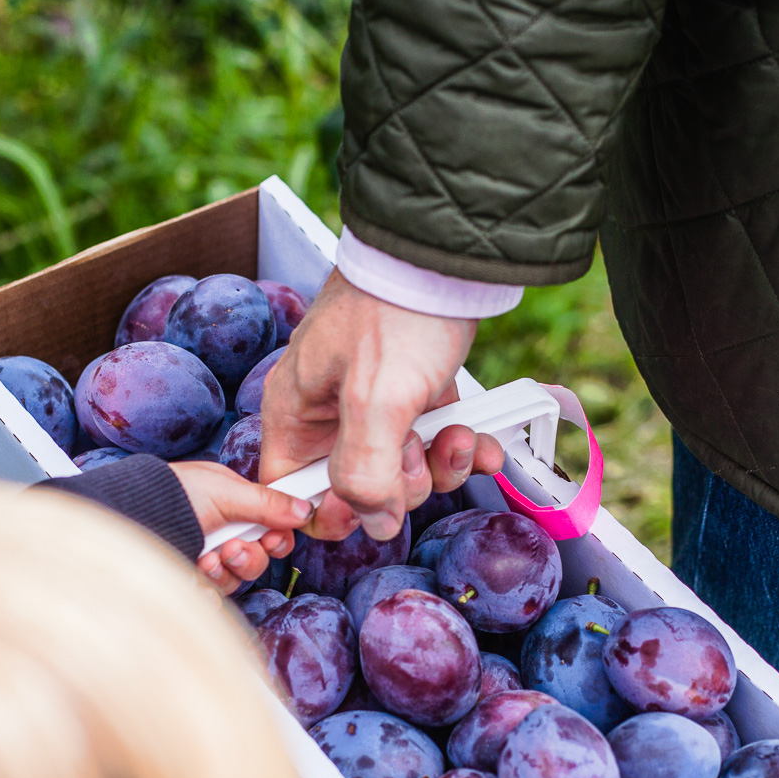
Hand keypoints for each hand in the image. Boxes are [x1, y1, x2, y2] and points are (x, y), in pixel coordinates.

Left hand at [169, 460, 312, 596]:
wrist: (130, 517)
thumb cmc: (170, 494)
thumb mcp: (224, 490)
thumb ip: (268, 502)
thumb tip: (306, 510)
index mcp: (233, 506)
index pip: (271, 529)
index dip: (276, 539)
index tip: (272, 540)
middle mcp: (222, 533)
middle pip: (257, 559)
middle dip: (247, 557)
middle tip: (230, 549)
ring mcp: (205, 558)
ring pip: (236, 580)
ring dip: (223, 572)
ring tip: (204, 559)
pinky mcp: (189, 579)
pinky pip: (211, 596)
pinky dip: (205, 590)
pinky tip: (193, 576)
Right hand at [259, 269, 503, 540]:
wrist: (447, 254)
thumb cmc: (397, 311)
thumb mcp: (376, 400)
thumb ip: (366, 472)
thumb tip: (373, 524)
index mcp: (296, 412)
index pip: (294, 492)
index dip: (333, 512)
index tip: (372, 509)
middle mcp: (328, 412)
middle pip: (358, 487)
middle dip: (402, 482)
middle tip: (420, 451)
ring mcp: (373, 403)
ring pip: (404, 468)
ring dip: (441, 464)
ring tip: (462, 436)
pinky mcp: (413, 391)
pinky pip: (434, 440)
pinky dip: (463, 446)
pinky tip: (484, 440)